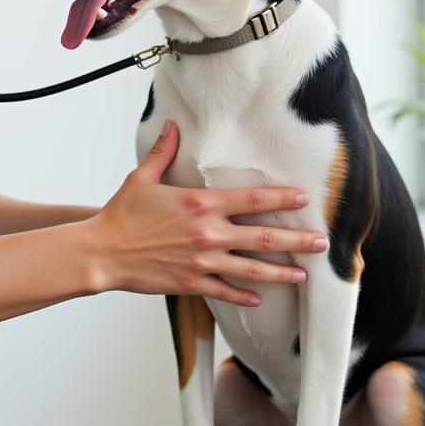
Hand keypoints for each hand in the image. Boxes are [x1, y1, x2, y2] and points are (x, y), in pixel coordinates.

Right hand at [84, 120, 328, 304]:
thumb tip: (172, 126)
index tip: (303, 198)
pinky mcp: (191, 283)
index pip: (251, 200)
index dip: (281, 199)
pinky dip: (244, 295)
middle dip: (297, 241)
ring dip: (281, 273)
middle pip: (263, 238)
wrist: (103, 252)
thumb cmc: (121, 213)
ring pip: (252, 269)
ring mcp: (202, 262)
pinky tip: (259, 298)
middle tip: (322, 244)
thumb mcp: (142, 178)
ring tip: (304, 275)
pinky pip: (225, 291)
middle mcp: (208, 233)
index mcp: (200, 204)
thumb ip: (163, 153)